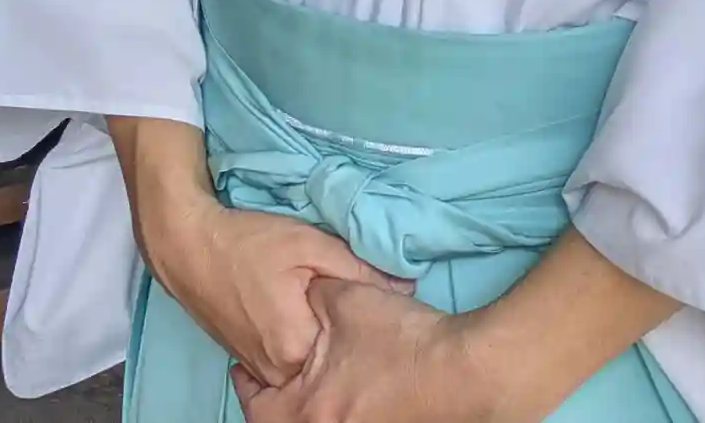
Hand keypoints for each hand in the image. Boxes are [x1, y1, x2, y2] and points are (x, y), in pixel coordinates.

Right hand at [149, 201, 411, 389]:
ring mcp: (255, 366)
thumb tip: (408, 287)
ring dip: (316, 342)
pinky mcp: (243, 356)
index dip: (362, 330)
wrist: (185, 242)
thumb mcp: (310, 244)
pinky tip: (297, 313)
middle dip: (340, 341)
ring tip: (322, 309)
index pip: (347, 354)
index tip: (371, 309)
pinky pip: (280, 360)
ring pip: (302, 365)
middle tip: (347, 306)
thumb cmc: (247, 241)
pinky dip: (294, 342)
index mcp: (295, 348)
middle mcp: (274, 370)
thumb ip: (360, 269)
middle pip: (324, 364)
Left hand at [231, 277, 473, 422]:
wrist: (461, 371)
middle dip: (274, 400)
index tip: (243, 368)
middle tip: (270, 376)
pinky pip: (338, 422)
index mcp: (308, 411)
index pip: (256, 409)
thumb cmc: (398, 340)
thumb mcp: (341, 298)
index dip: (245, 385)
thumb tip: (298, 296)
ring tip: (306, 376)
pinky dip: (331, 407)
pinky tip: (342, 384)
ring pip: (314, 422)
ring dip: (306, 403)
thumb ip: (308, 297)